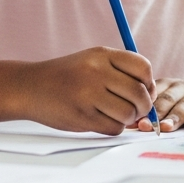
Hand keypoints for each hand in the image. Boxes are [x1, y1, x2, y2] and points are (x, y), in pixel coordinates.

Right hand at [24, 47, 154, 134]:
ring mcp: (88, 94)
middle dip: (144, 106)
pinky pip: (114, 127)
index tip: (144, 90)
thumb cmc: (67, 76)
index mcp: (102, 55)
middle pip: (139, 93)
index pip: (143, 67)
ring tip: (117, 114)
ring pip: (128, 113)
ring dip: (129, 119)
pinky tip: (103, 120)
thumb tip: (152, 95)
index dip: (149, 83)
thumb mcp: (92, 61)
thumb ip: (120, 72)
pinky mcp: (82, 116)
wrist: (30, 87)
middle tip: (138, 110)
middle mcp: (96, 72)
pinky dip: (114, 127)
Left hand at [138, 78, 183, 131]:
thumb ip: (149, 114)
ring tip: (166, 127)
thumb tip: (128, 124)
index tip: (137, 122)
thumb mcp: (166, 107)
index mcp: (168, 84)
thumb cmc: (182, 108)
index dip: (145, 108)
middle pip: (169, 99)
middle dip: (157, 114)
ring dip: (175, 117)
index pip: (155, 94)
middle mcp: (183, 87)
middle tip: (148, 126)